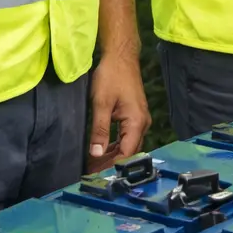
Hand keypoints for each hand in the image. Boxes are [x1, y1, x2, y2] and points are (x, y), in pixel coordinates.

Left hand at [87, 56, 150, 172]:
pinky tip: (102, 151)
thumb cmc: (111, 76)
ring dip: (112, 156)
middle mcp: (142, 123)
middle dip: (110, 164)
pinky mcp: (134, 116)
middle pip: (128, 152)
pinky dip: (114, 146)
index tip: (96, 176)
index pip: (126, 154)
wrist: (121, 56)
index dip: (111, 167)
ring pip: (127, 146)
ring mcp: (140, 120)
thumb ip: (99, 130)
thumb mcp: (101, 103)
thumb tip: (96, 154)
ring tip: (93, 165)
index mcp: (136, 122)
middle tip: (91, 174)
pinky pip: (126, 137)